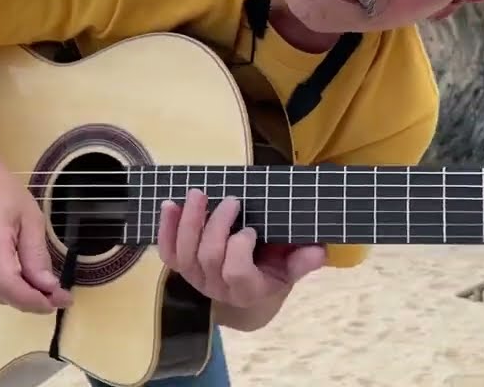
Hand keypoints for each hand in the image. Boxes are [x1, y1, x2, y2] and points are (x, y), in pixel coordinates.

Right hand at [0, 156, 73, 313]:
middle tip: (59, 295)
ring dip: (21, 296)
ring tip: (45, 288)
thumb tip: (49, 287)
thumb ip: (37, 254)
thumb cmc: (1, 191)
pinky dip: (7, 288)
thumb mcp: (30, 217)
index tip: (60, 300)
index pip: (9, 286)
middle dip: (33, 300)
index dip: (34, 300)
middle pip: (3, 294)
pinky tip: (23, 279)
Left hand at [156, 189, 325, 308]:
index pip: (235, 271)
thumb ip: (303, 261)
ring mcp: (195, 278)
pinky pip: (167, 252)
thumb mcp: (291, 268)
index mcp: (246, 290)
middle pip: (208, 256)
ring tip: (198, 193)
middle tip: (232, 200)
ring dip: (189, 220)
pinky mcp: (181, 268)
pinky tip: (170, 204)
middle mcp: (217, 288)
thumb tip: (318, 251)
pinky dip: (165, 228)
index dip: (239, 247)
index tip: (251, 227)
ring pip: (184, 251)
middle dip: (217, 224)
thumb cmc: (271, 269)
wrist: (247, 285)